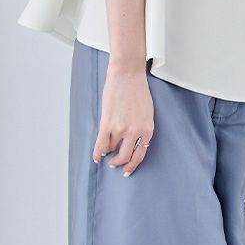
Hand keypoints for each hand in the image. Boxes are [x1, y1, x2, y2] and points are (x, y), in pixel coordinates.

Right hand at [92, 61, 154, 177]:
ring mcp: (121, 128)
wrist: (128, 74)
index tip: (127, 170)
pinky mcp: (107, 123)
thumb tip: (133, 141)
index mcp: (147, 129)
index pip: (140, 155)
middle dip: (118, 163)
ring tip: (105, 152)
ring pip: (111, 149)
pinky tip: (96, 156)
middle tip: (114, 164)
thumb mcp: (146, 112)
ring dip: (108, 152)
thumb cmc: (137, 89)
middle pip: (125, 156)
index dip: (132, 165)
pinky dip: (97, 152)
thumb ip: (141, 127)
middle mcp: (135, 132)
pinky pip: (101, 144)